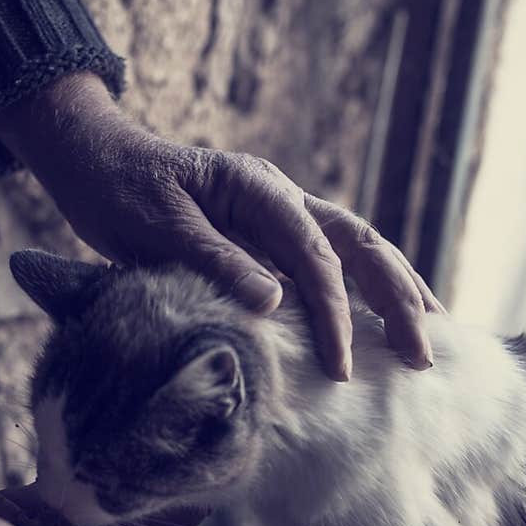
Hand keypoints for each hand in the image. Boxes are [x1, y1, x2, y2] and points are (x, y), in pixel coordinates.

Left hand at [0, 74, 441, 380]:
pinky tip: (381, 322)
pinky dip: (361, 292)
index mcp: (258, 188)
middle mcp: (280, 196)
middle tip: (421, 355)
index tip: (342, 364)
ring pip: (356, 249)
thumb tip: (274, 302)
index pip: (314, 255)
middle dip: (397, 299)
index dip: (334, 312)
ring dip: (394, 291)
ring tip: (431, 336)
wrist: (94, 161)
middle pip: (359, 244)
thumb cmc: (118, 190)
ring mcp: (279, 214)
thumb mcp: (158, 228)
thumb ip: (214, 261)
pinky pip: (328, 263)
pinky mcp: (267, 235)